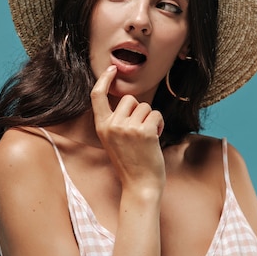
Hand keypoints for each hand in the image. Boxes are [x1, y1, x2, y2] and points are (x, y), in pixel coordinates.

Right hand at [90, 65, 165, 191]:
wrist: (139, 186)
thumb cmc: (130, 163)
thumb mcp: (113, 140)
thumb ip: (116, 121)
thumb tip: (129, 101)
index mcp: (102, 127)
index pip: (97, 96)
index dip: (104, 79)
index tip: (112, 69)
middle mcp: (112, 125)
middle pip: (130, 99)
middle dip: (139, 111)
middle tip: (139, 132)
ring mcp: (127, 128)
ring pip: (145, 106)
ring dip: (150, 119)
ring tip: (147, 138)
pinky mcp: (144, 132)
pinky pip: (155, 114)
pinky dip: (159, 124)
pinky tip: (155, 139)